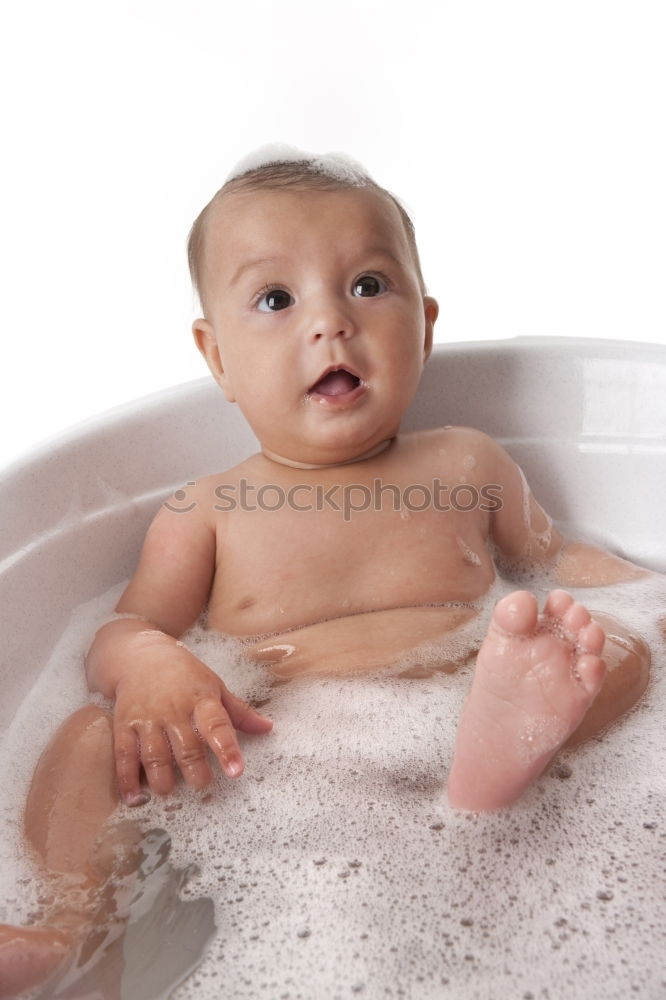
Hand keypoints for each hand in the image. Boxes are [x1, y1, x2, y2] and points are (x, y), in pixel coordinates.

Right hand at [111, 638, 271, 804]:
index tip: (236, 770)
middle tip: (203, 785)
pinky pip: (125, 755)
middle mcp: (174, 710)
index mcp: (200, 700)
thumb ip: (239, 712)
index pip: (217, 725)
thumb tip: (268, 728)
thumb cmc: (183, 674)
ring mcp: (148, 719)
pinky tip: (133, 796)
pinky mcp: (125, 725)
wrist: (139, 656)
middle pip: (186, 746)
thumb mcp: (214, 685)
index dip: (227, 749)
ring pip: (155, 754)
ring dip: (162, 777)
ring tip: (169, 791)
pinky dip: (127, 778)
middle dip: (195, 770)